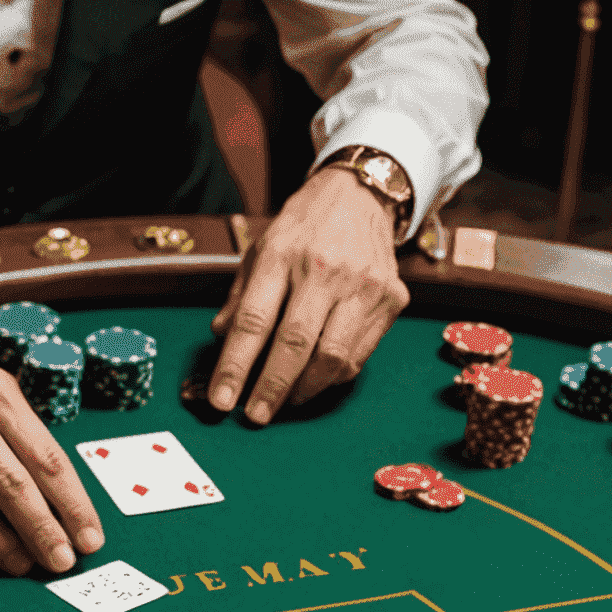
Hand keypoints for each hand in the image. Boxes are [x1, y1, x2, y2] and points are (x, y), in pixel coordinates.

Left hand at [208, 166, 408, 422]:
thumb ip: (241, 297)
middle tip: (255, 416)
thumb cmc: (304, 229)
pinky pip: (358, 355)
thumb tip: (220, 338)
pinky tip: (316, 379)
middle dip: (271, 389)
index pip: (254, 321)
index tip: (223, 401)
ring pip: (332, 358)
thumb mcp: (261, 250)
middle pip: (295, 344)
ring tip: (286, 401)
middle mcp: (325, 269)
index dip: (235, 366)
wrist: (361, 194)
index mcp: (282, 254)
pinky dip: (333, 376)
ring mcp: (363, 285)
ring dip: (305, 390)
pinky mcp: (390, 299)